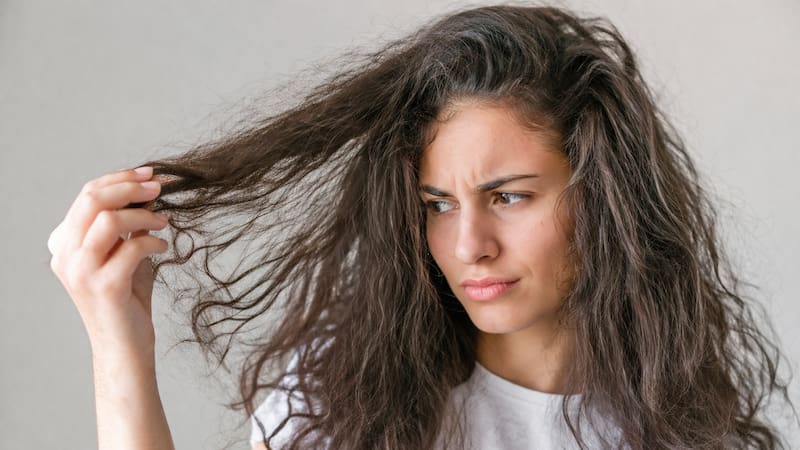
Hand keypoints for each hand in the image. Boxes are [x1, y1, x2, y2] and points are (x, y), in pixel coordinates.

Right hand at [48, 166, 169, 357]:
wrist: (125, 346)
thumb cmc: (126, 299)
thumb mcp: (126, 254)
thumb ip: (130, 225)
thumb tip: (147, 192)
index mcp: (64, 244)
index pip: (87, 195)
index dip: (120, 179)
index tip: (150, 174)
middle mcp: (65, 256)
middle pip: (92, 200)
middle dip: (130, 186)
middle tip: (160, 187)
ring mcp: (81, 272)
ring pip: (108, 219)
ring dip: (144, 214)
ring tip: (164, 222)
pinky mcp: (104, 286)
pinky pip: (132, 247)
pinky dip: (153, 241)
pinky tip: (163, 248)